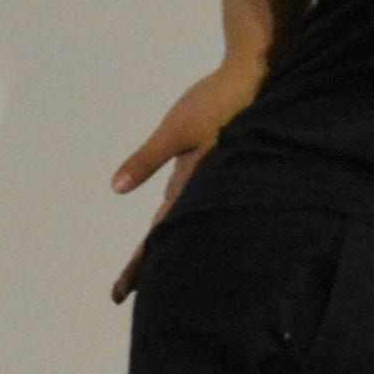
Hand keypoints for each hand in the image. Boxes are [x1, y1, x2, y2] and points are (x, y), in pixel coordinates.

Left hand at [107, 59, 259, 300]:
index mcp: (190, 188)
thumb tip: (117, 188)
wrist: (256, 78)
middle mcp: (201, 192)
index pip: (158, 238)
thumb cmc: (217, 102)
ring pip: (184, 223)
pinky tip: (177, 222)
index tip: (119, 294)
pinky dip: (182, 218)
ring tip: (148, 270)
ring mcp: (212, 182)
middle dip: (146, 267)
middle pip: (169, 238)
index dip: (138, 267)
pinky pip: (196, 202)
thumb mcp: (176, 130)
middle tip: (122, 295)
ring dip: (165, 246)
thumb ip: (147, 160)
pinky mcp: (219, 167)